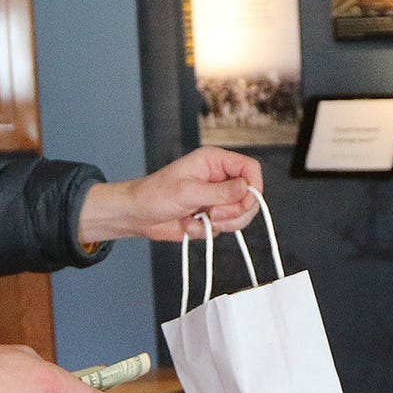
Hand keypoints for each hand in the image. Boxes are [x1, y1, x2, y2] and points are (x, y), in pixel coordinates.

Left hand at [78, 148, 264, 243]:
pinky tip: (191, 224)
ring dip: (224, 223)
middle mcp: (220, 178)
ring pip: (241, 214)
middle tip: (213, 215)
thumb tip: (247, 188)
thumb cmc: (155, 195)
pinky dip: (210, 230)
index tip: (245, 203)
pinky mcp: (212, 216)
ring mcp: (217, 198)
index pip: (250, 168)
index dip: (254, 186)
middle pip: (250, 195)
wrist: (138, 216)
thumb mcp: (188, 191)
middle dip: (235, 210)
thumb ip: (220, 192)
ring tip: (202, 220)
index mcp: (215, 162)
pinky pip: (225, 227)